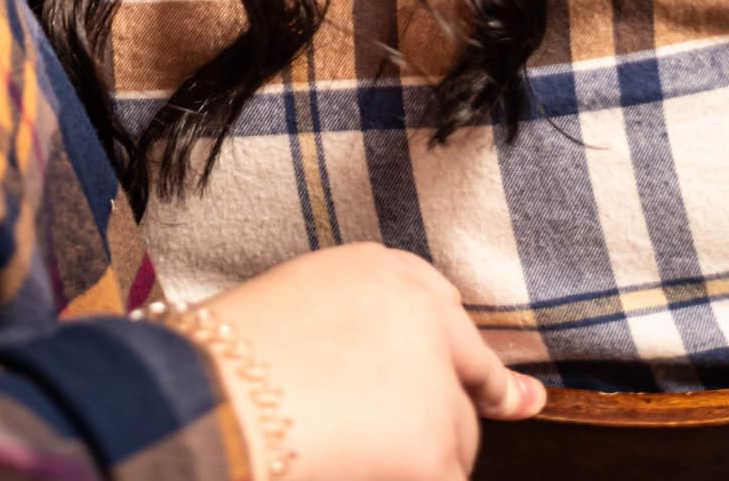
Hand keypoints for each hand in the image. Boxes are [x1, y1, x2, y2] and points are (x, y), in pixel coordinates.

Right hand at [204, 244, 543, 480]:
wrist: (216, 395)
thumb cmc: (228, 360)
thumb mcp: (295, 307)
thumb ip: (351, 328)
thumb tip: (372, 380)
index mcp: (379, 269)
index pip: (442, 306)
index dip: (459, 351)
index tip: (511, 386)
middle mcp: (420, 312)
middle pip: (462, 372)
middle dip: (454, 407)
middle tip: (475, 429)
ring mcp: (434, 379)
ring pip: (458, 437)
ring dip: (428, 458)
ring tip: (364, 460)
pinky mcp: (435, 444)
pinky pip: (445, 478)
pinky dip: (422, 479)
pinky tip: (383, 473)